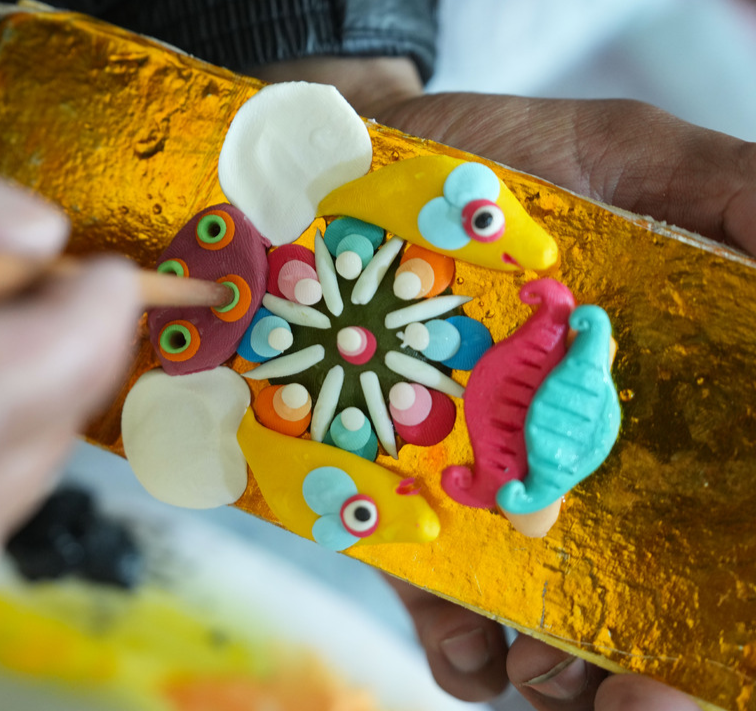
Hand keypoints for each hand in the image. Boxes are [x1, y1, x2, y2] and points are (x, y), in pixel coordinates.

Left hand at [254, 56, 755, 709]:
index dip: (725, 590)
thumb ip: (730, 198)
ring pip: (547, 618)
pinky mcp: (404, 502)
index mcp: (652, 398)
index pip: (715, 513)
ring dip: (561, 672)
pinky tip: (474, 649)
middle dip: (651, 665)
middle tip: (636, 693)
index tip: (721, 640)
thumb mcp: (628, 155)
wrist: (344, 171)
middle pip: (643, 585)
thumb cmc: (494, 160)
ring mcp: (492, 489)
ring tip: (553, 675)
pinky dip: (461, 646)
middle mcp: (581, 457)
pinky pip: (439, 601)